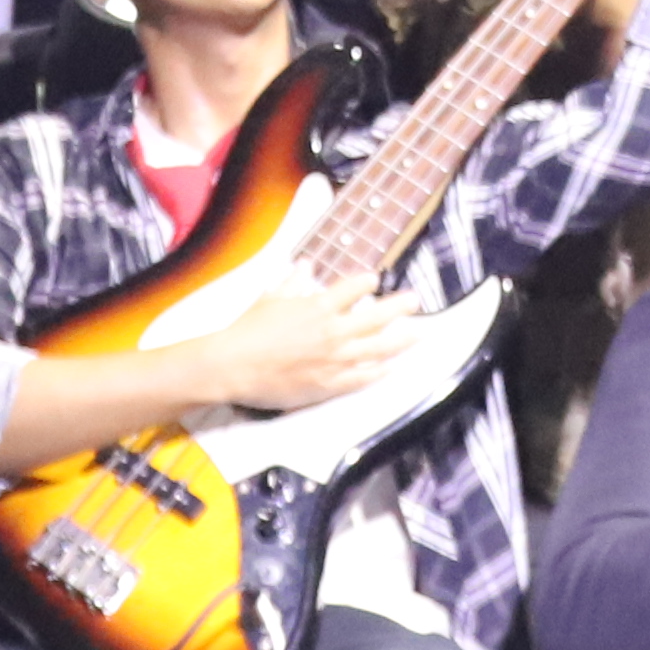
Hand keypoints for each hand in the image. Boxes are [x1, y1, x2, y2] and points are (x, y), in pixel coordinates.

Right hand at [185, 272, 427, 421]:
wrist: (232, 366)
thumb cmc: (247, 329)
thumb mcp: (270, 297)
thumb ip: (293, 281)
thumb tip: (306, 264)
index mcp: (317, 307)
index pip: (353, 288)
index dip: (366, 282)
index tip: (374, 278)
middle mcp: (331, 332)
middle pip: (376, 318)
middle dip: (399, 307)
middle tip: (415, 301)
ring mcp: (332, 360)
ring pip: (376, 349)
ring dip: (400, 340)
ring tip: (418, 334)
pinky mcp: (326, 385)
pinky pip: (360, 379)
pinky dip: (378, 373)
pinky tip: (391, 368)